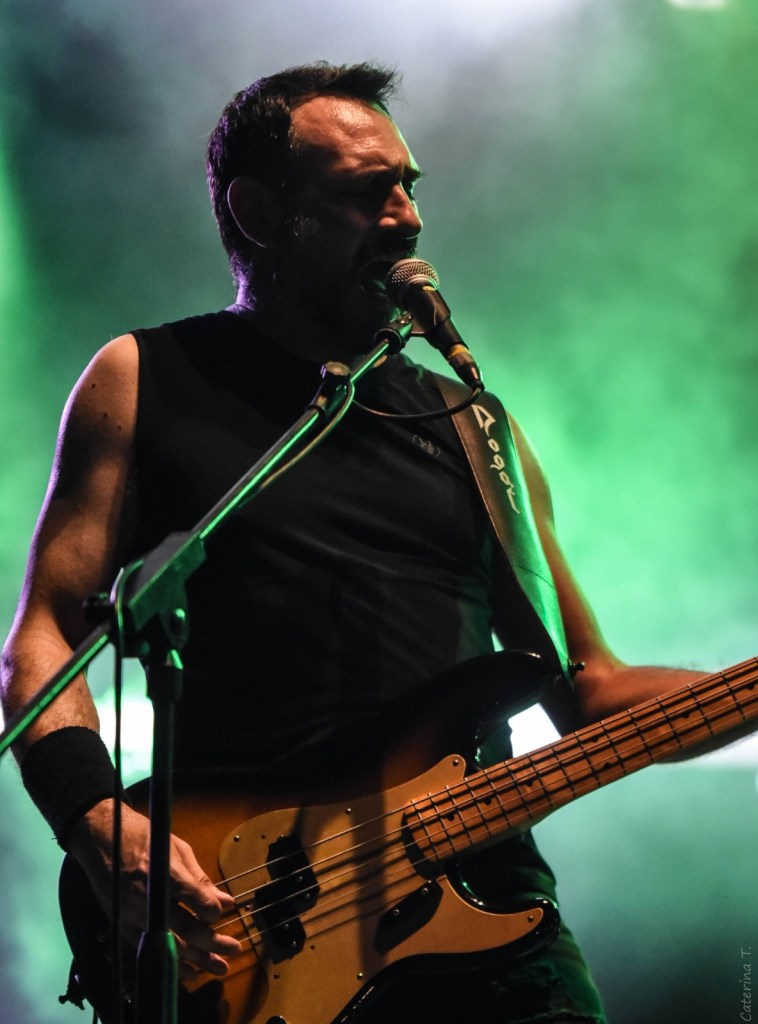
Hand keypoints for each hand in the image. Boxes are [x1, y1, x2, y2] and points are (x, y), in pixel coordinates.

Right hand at [67, 798, 242, 979]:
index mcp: (165, 873)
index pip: (196, 899)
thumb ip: (200, 878)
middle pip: (186, 928)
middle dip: (213, 942)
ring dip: (197, 959)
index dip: (213, 911)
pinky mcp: (123, 924)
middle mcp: (150, 898)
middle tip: (234, 949)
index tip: (222, 913)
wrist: (101, 840)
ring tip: (218, 966)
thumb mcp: (177, 848)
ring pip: (169, 945)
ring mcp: (134, 914)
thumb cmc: (143, 837)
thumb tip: (225, 901)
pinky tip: (188, 970)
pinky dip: (169, 962)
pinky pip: (149, 950)